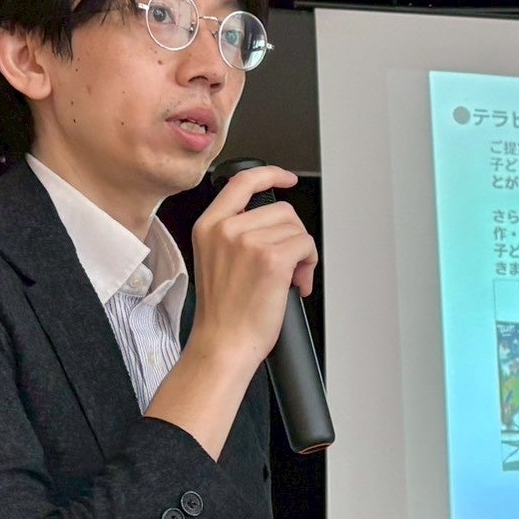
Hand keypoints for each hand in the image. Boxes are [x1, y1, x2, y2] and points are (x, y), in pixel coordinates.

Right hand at [189, 164, 318, 367]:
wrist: (223, 344)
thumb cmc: (223, 313)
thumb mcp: (214, 260)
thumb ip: (235, 234)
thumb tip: (272, 225)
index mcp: (208, 226)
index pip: (242, 183)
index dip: (270, 174)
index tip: (287, 178)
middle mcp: (226, 229)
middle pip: (282, 211)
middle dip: (292, 237)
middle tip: (288, 267)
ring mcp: (248, 241)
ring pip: (297, 230)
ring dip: (302, 255)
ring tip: (289, 280)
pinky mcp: (271, 259)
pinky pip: (306, 246)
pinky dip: (309, 265)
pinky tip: (296, 285)